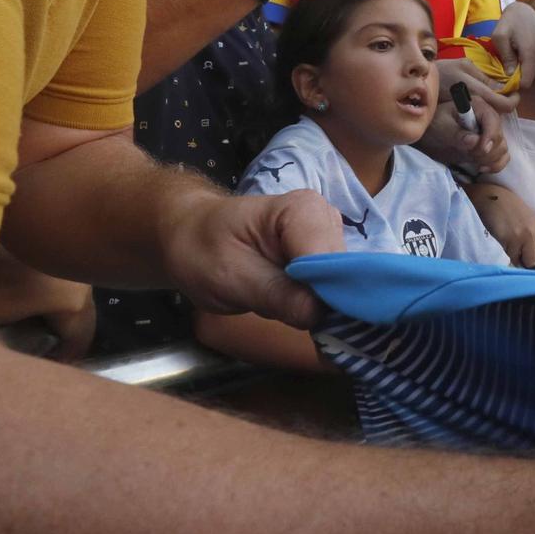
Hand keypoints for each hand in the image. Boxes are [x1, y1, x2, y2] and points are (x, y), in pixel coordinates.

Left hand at [159, 191, 341, 328]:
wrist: (190, 237)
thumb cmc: (201, 250)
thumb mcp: (229, 276)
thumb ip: (277, 294)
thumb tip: (321, 315)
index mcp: (304, 211)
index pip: (333, 264)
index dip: (323, 298)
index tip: (303, 322)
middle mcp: (326, 219)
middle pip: (343, 276)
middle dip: (320, 304)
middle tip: (281, 312)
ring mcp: (330, 237)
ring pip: (342, 286)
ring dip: (316, 306)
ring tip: (279, 302)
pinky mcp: (328, 256)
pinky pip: (334, 288)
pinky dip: (316, 304)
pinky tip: (290, 302)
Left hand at [418, 58, 512, 172]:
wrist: (426, 126)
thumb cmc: (431, 120)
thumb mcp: (440, 125)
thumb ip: (457, 132)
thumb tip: (475, 142)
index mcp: (478, 104)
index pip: (494, 118)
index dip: (491, 135)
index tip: (480, 149)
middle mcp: (487, 116)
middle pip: (501, 134)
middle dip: (490, 150)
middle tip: (474, 158)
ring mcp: (489, 131)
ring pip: (503, 146)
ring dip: (493, 158)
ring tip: (476, 163)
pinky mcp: (488, 142)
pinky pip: (502, 153)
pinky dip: (497, 162)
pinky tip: (481, 166)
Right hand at [469, 182, 534, 267]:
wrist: (490, 197)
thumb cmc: (508, 207)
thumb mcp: (528, 219)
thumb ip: (533, 236)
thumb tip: (532, 256)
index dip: (534, 257)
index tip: (525, 255)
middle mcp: (533, 233)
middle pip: (532, 261)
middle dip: (523, 260)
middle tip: (514, 251)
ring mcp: (520, 236)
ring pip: (518, 261)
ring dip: (511, 256)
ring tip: (505, 242)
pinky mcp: (507, 239)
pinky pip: (507, 256)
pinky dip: (503, 252)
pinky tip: (500, 239)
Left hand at [490, 2, 534, 89]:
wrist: (525, 11)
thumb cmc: (509, 23)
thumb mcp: (499, 36)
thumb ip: (505, 56)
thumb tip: (510, 74)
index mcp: (532, 52)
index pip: (526, 82)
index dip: (514, 83)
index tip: (506, 76)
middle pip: (530, 79)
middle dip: (519, 75)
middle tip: (510, 62)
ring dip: (524, 70)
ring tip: (517, 56)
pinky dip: (531, 66)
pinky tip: (524, 55)